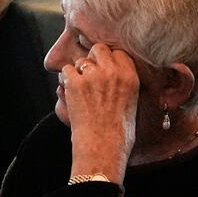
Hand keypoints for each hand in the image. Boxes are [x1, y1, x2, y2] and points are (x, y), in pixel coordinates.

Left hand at [62, 42, 140, 182]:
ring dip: (78, 72)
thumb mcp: (131, 103)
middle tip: (91, 75)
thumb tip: (112, 72)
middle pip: (98, 49)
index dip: (110, 59)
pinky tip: (71, 93)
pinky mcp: (75, 83)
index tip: (105, 68)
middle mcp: (112, 72)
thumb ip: (124, 83)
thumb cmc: (119, 132)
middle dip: (93, 59)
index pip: (119, 52)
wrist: (103, 147)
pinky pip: (66, 71)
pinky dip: (66, 80)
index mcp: (130, 77)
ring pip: (80, 61)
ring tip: (80, 89)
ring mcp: (93, 76)